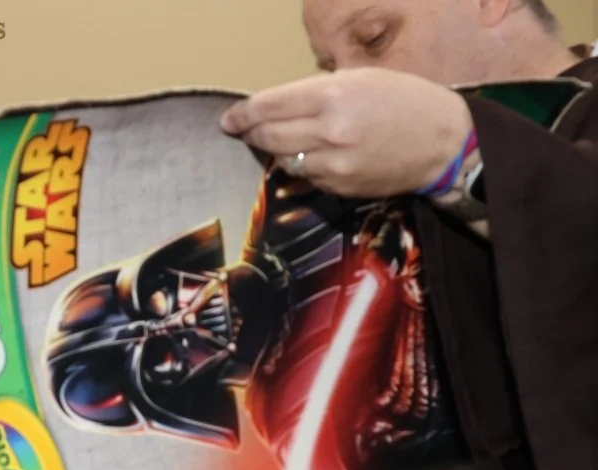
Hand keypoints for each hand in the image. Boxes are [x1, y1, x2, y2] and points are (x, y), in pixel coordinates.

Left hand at [220, 67, 473, 198]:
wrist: (445, 141)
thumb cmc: (404, 101)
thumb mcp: (360, 78)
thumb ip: (313, 92)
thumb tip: (271, 105)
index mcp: (333, 95)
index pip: (267, 106)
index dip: (242, 114)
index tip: (229, 120)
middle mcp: (330, 131)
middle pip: (267, 136)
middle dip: (251, 133)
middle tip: (244, 130)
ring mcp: (334, 164)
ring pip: (282, 160)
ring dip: (276, 151)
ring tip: (283, 140)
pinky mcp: (339, 187)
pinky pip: (305, 177)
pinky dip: (302, 166)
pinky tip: (315, 156)